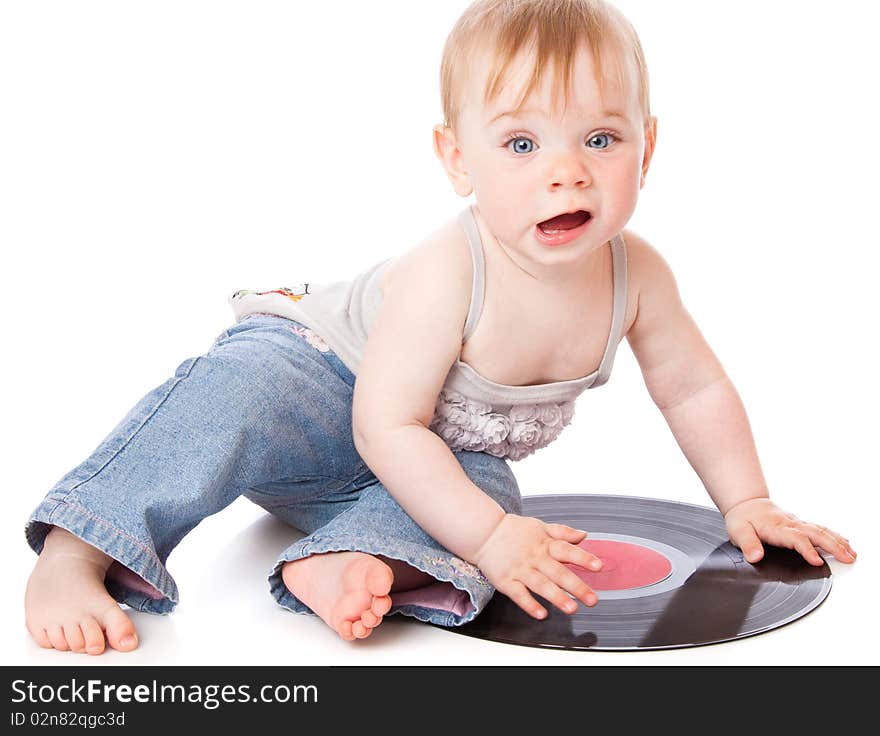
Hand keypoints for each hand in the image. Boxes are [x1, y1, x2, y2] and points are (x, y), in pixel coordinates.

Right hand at [472, 513, 602, 618]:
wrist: (484, 532)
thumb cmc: (513, 531)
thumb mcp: (540, 526)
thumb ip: (562, 532)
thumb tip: (583, 536)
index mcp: (545, 544)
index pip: (567, 551)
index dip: (583, 558)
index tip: (598, 566)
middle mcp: (534, 558)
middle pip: (558, 572)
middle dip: (576, 586)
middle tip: (592, 600)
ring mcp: (520, 570)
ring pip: (541, 585)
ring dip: (556, 597)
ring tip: (572, 609)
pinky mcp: (506, 581)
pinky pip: (519, 594)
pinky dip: (529, 604)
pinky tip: (541, 614)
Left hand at [723, 497, 856, 565]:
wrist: (746, 504)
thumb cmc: (743, 519)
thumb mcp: (738, 531)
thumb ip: (748, 544)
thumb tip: (755, 556)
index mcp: (776, 527)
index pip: (795, 538)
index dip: (807, 549)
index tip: (817, 561)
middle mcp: (790, 524)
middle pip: (815, 533)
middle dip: (832, 546)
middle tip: (847, 558)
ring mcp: (797, 523)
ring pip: (820, 530)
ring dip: (837, 542)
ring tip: (851, 554)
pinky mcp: (800, 524)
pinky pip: (819, 529)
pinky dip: (834, 536)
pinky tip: (844, 543)